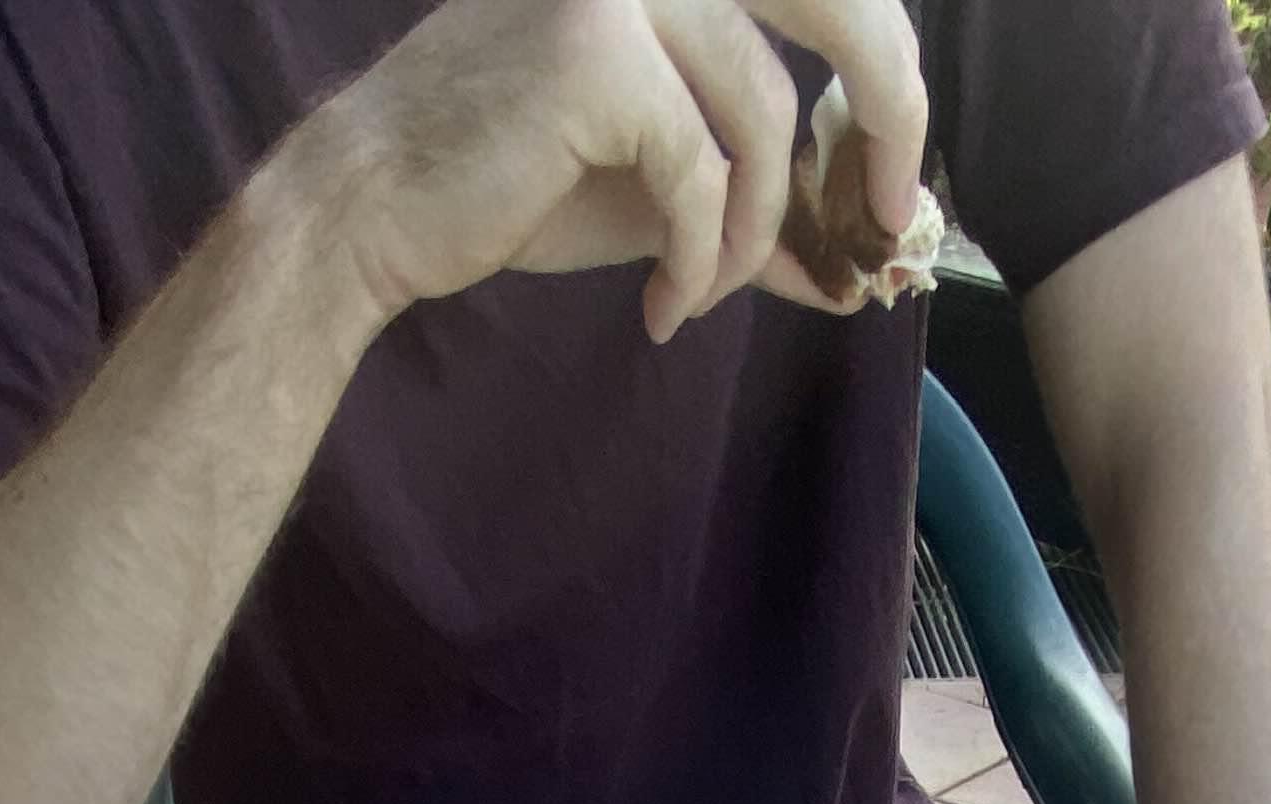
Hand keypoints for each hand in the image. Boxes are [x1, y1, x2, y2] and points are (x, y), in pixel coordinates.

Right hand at [310, 0, 927, 343]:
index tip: (892, 183)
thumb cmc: (512, 186)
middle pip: (838, 1)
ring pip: (763, 116)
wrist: (378, 206)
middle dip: (891, 115)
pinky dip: (700, 258)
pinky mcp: (598, 54)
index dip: (886, 77)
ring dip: (749, 232)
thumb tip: (848, 265)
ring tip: (699, 294)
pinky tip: (663, 306)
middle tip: (889, 221)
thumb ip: (755, 202)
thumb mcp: (660, 190)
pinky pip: (702, 174)